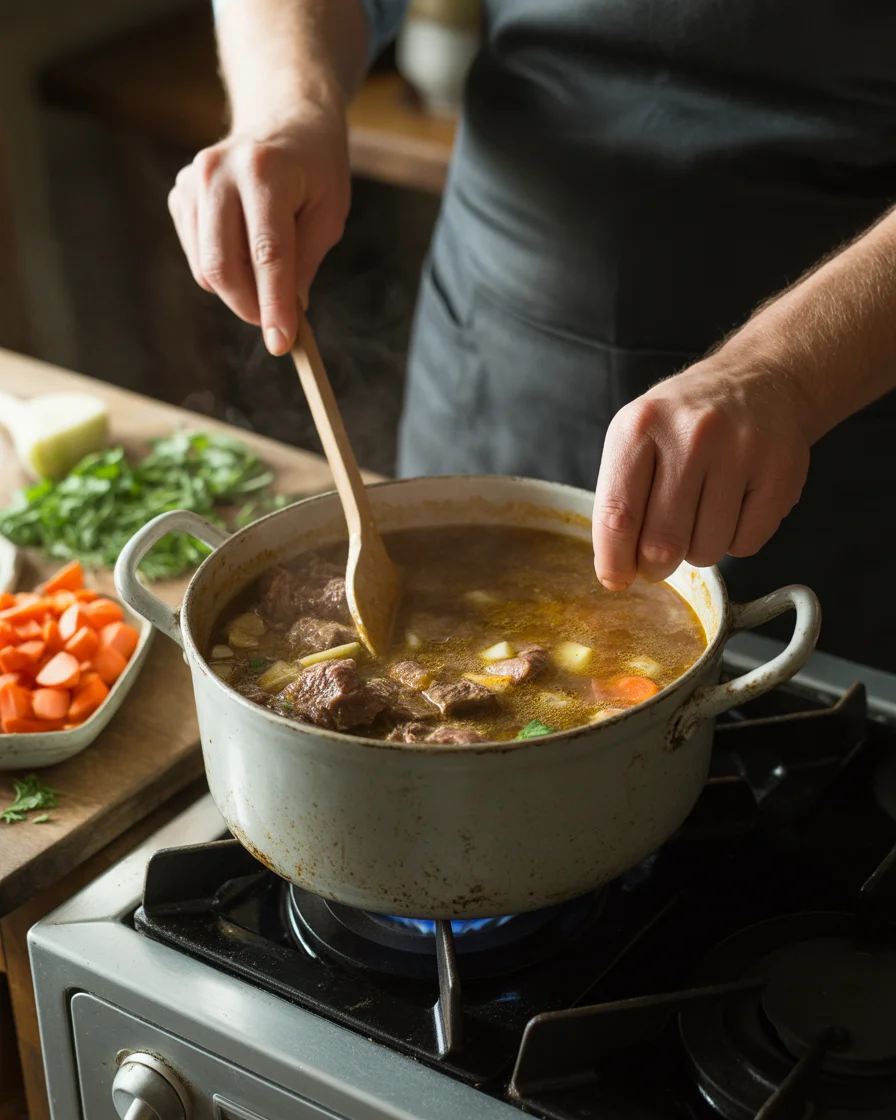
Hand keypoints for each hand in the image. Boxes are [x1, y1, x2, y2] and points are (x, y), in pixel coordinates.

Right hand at [168, 101, 350, 355]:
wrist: (284, 119)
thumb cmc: (316, 169)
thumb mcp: (330, 213)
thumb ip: (307, 262)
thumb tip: (288, 312)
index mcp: (264, 171)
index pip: (267, 254)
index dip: (274, 305)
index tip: (282, 344)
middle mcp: (217, 172)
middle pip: (223, 266)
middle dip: (250, 308)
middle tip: (278, 326)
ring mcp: (191, 182)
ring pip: (207, 268)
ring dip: (239, 294)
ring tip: (269, 282)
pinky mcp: (179, 195)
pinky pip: (198, 259)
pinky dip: (224, 274)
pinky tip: (247, 252)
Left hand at [592, 355, 812, 589]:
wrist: (761, 379)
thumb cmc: (686, 422)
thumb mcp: (639, 437)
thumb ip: (621, 499)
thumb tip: (617, 572)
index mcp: (641, 427)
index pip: (617, 516)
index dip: (614, 560)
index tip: (616, 579)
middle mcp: (691, 435)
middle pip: (663, 542)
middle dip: (656, 564)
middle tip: (659, 555)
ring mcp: (741, 452)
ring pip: (706, 550)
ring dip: (698, 549)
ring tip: (701, 513)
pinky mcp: (781, 472)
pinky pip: (746, 544)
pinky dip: (735, 539)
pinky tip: (734, 505)